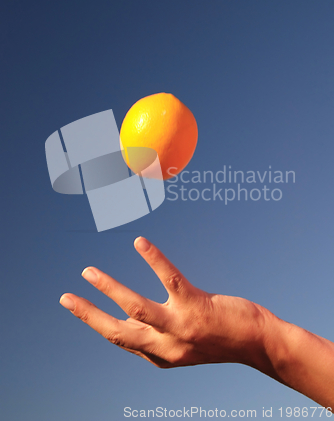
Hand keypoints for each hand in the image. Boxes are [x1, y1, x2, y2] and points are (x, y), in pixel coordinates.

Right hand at [59, 237, 266, 368]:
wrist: (256, 342)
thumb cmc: (218, 337)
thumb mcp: (183, 344)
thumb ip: (158, 335)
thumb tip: (133, 318)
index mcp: (160, 355)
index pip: (119, 340)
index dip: (95, 323)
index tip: (77, 308)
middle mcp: (165, 347)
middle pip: (116, 332)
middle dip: (88, 315)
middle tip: (65, 298)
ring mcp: (179, 327)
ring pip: (134, 308)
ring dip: (108, 289)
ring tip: (88, 272)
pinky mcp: (195, 306)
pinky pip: (168, 279)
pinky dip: (152, 260)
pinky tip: (139, 243)